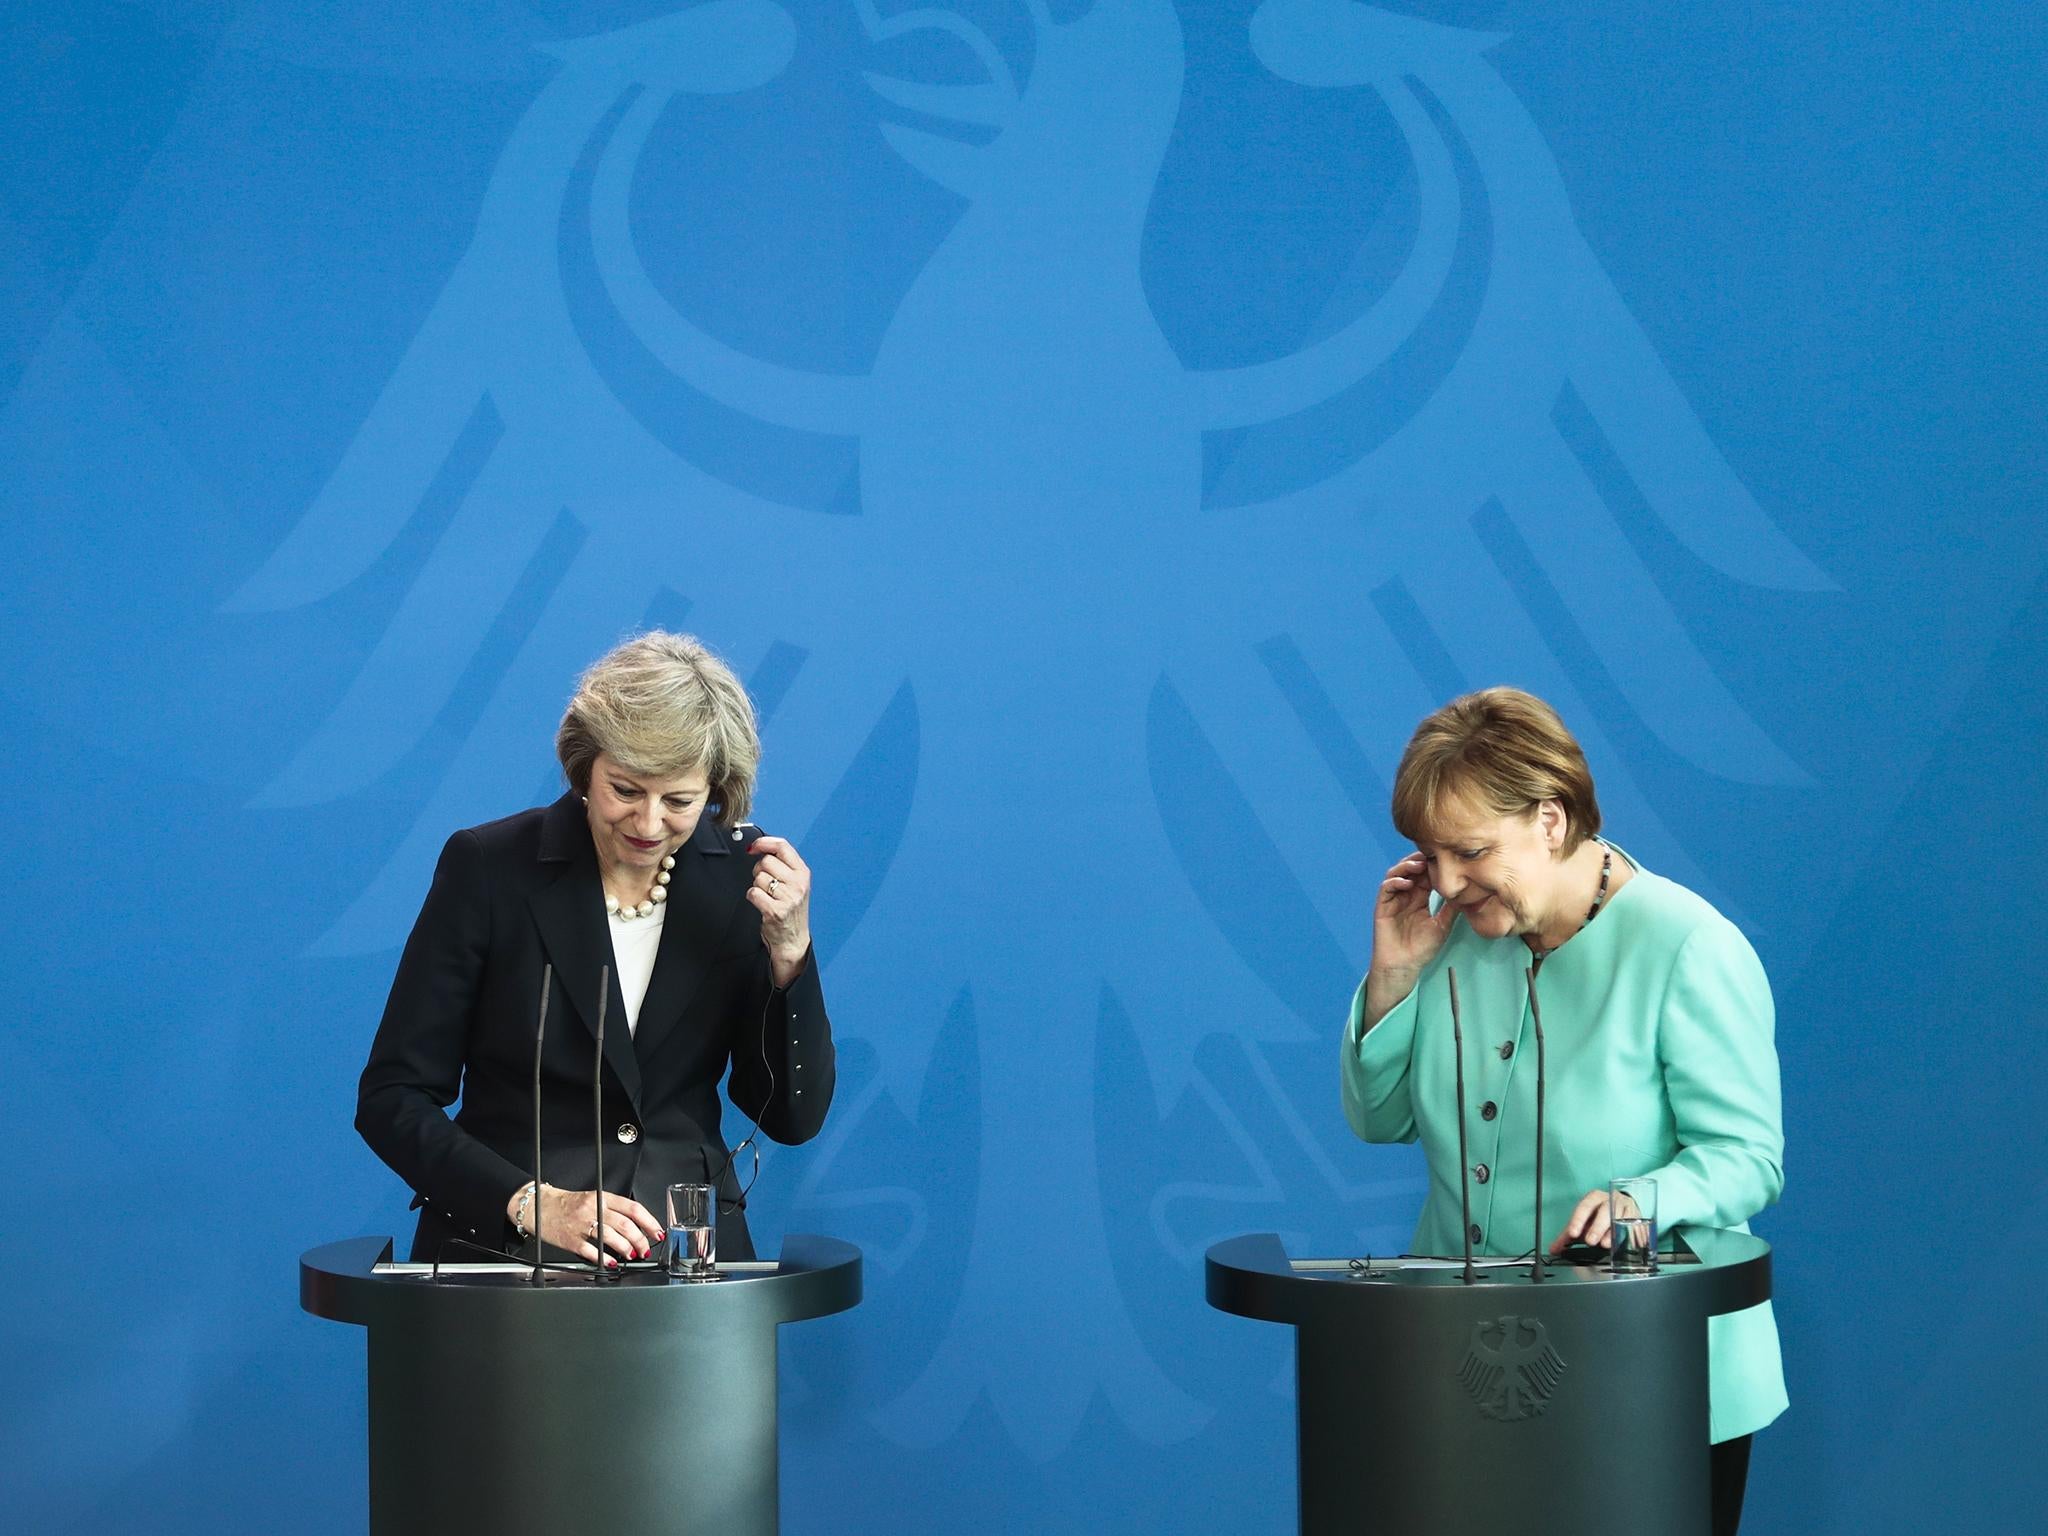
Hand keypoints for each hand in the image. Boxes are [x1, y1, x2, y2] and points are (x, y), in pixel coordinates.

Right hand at [533, 1186, 664, 1265]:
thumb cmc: (568, 1204)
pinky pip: (591, 1250)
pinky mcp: (570, 1240)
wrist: (538, 1206)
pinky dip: (604, 1258)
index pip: (633, 1208)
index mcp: (602, 1197)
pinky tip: (611, 1262)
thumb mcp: (593, 1198)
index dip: (649, 1222)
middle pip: (626, 1225)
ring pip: (612, 1237)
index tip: (657, 1232)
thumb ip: (613, 1210)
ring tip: (632, 1255)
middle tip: (645, 1249)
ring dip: (626, 1249)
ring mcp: (582, 1224)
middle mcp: (594, 1209)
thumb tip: (636, 1226)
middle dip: (641, 1240)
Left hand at [746, 835, 811, 986]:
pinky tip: (762, 903)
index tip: (753, 847)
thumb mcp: (795, 883)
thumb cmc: (791, 910)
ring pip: (758, 877)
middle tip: (766, 883)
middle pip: (766, 861)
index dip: (764, 842)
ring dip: (757, 886)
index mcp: (803, 873)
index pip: (782, 846)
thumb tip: (758, 846)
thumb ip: (782, 864)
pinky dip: (752, 897)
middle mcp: (798, 884)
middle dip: (759, 870)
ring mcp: (788, 898)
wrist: (793, 940)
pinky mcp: (775, 911)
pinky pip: (753, 893)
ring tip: (767, 896)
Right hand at [1361, 852, 1454, 1026]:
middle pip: (1410, 870)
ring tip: (1418, 865)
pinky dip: (1394, 882)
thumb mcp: (1442, 926)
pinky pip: (1386, 888)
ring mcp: (1393, 900)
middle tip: (1431, 855)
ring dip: (1406, 866)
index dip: (1432, 866)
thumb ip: (1450, 909)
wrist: (1404, 966)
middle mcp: (1406, 896)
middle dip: (1420, 860)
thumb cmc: (1422, 949)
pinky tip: (1406, 883)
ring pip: (1396, 874)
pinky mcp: (1382, 907)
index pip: (1425, 875)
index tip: (1444, 859)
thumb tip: (1466, 892)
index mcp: (1420, 899)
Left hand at [1549, 1188, 1643, 1253]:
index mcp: (1594, 1198)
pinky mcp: (1638, 1216)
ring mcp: (1625, 1207)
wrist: (1623, 1204)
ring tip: (1606, 1244)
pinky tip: (1629, 1243)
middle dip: (1597, 1227)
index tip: (1573, 1233)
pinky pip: (1636, 1225)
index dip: (1578, 1220)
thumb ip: (1568, 1236)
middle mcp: (1610, 1200)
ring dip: (1613, 1232)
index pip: (1584, 1207)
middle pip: (1604, 1211)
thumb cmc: (1600, 1214)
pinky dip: (1632, 1235)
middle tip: (1590, 1241)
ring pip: (1621, 1218)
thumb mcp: (1583, 1222)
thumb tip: (1553, 1250)